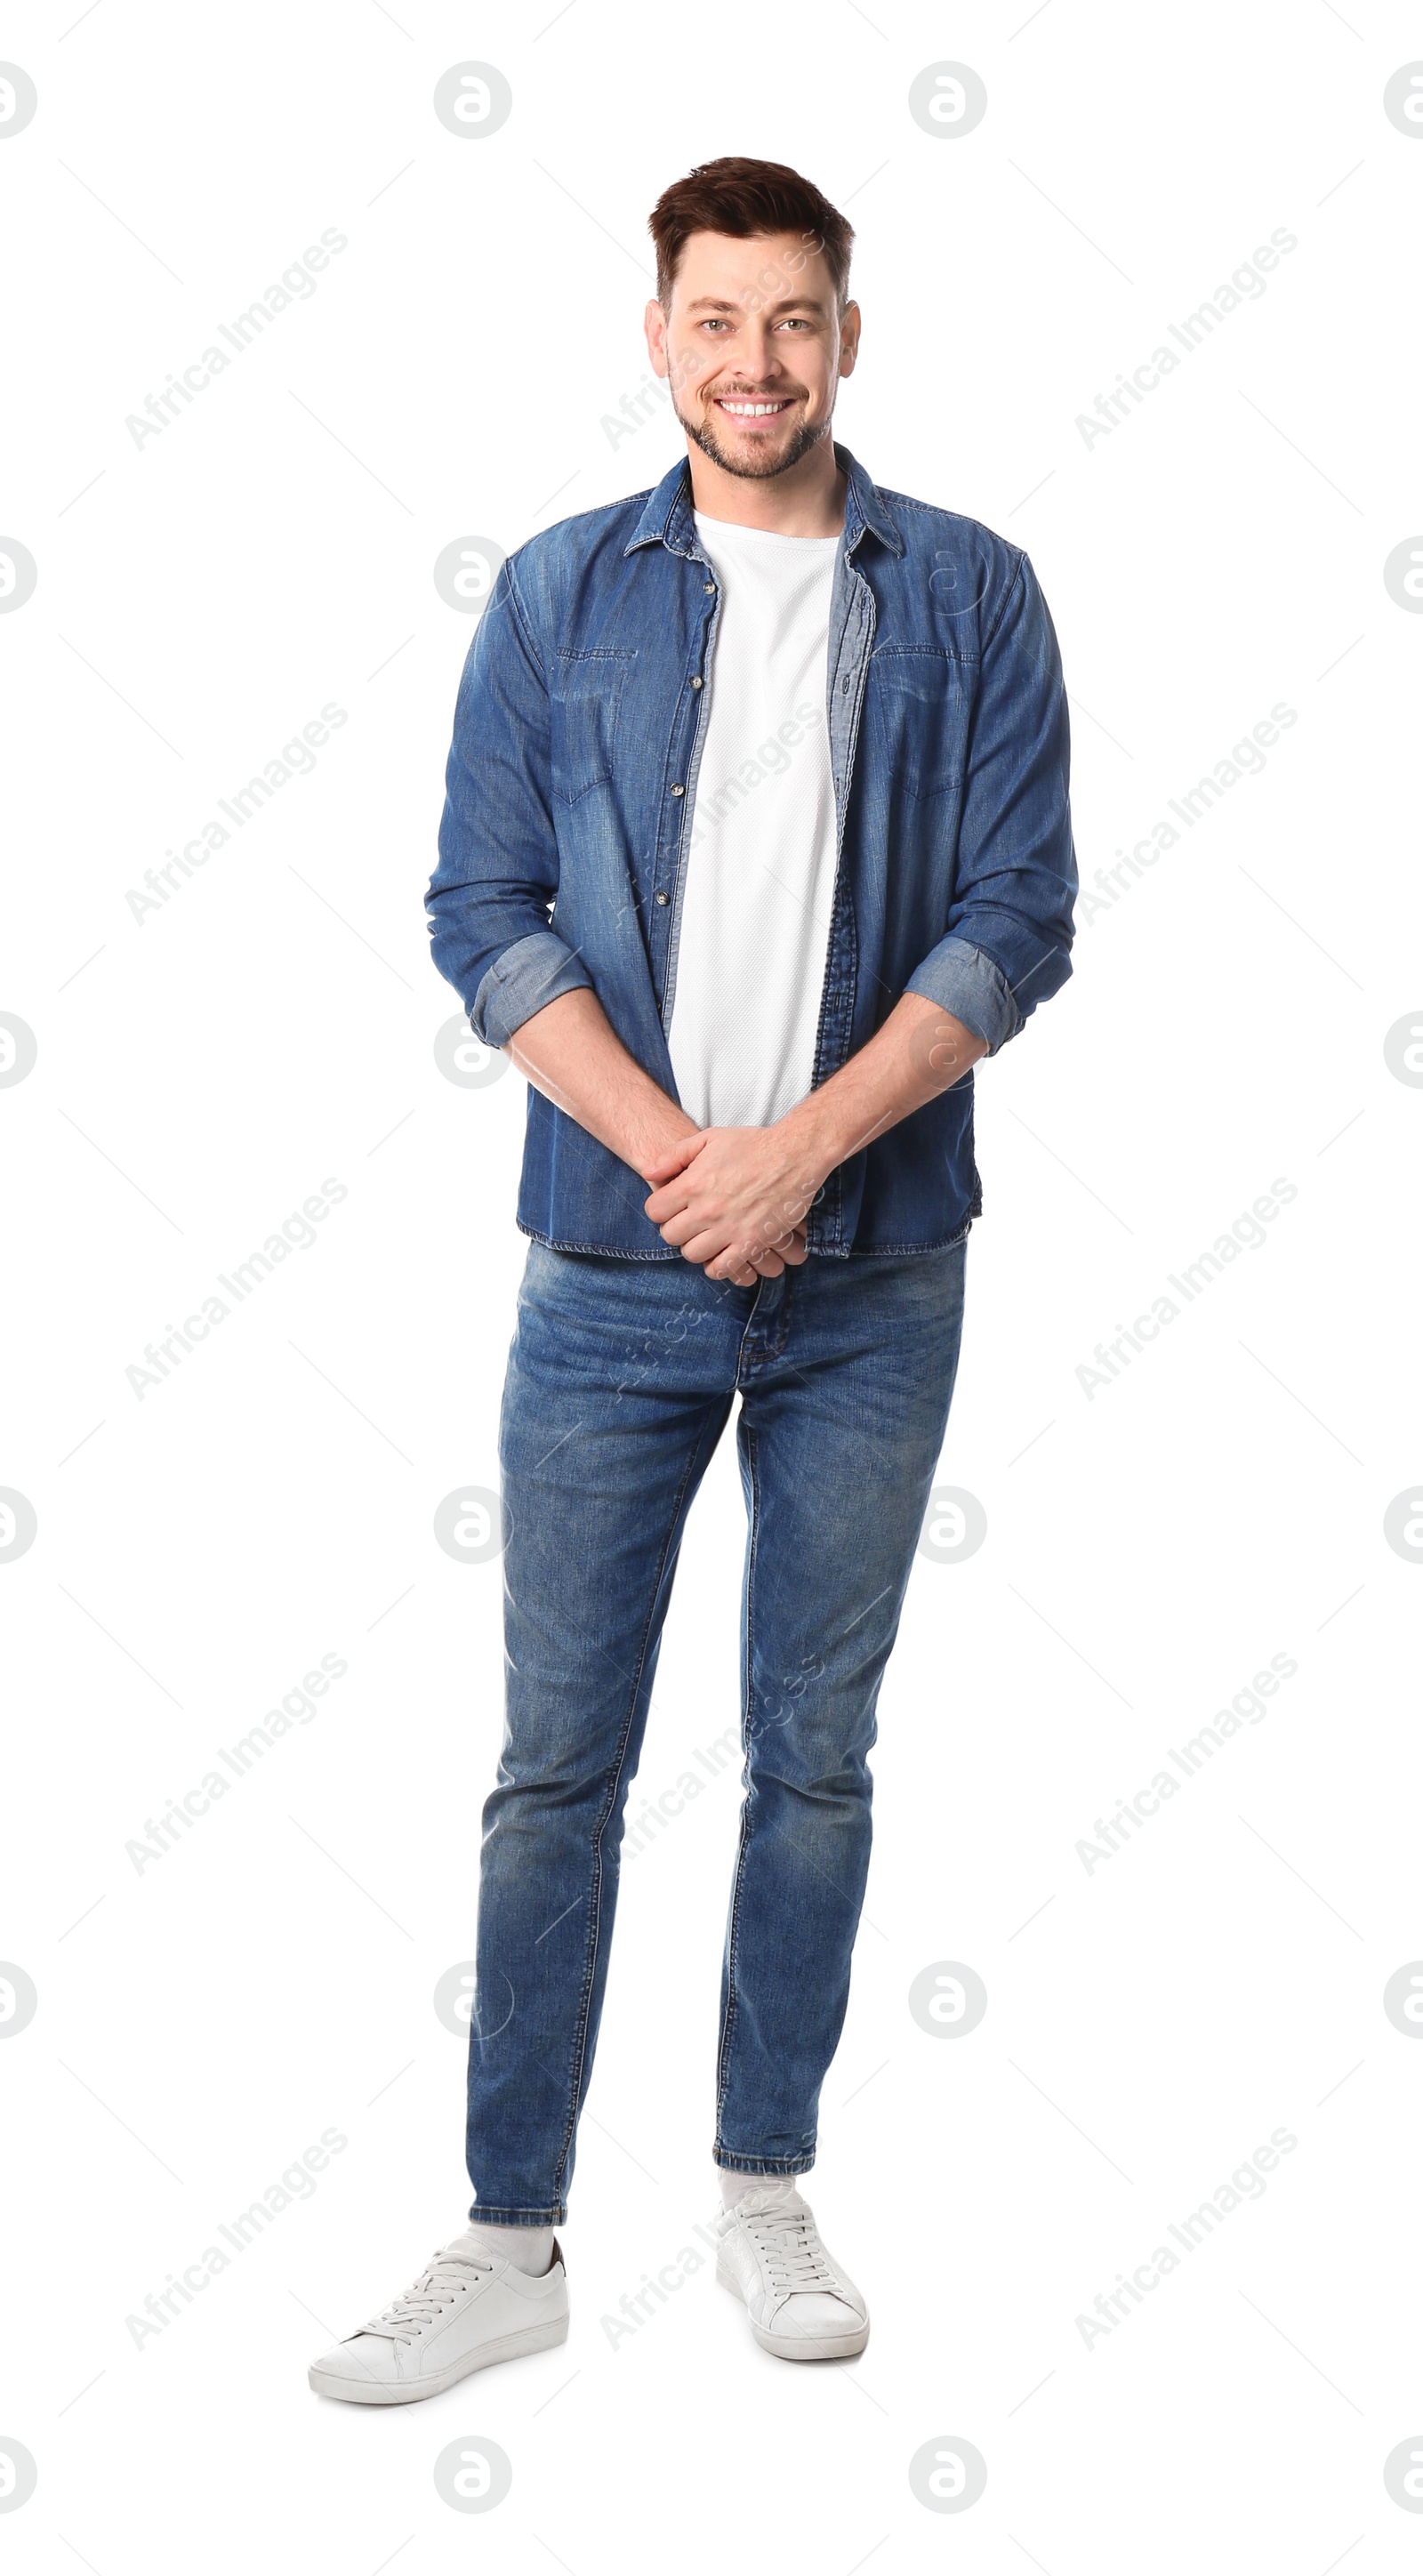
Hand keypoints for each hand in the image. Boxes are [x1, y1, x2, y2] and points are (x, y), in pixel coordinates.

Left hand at [642, 1125, 822, 1283]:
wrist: (794, 1155)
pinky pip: (722, 1269)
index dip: (660, 1209)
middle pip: (670, 1236)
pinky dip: (717, 1266)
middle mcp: (707, 1209)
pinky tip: (721, 1254)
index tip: (673, 1207)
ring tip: (706, 1236)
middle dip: (676, 1229)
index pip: (655, 1211)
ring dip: (696, 1247)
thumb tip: (648, 1173)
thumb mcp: (709, 1139)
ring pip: (692, 1255)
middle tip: (690, 1222)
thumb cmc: (752, 1144)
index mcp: (692, 1184)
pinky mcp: (751, 1242)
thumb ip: (674, 1156)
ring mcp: (729, 1228)